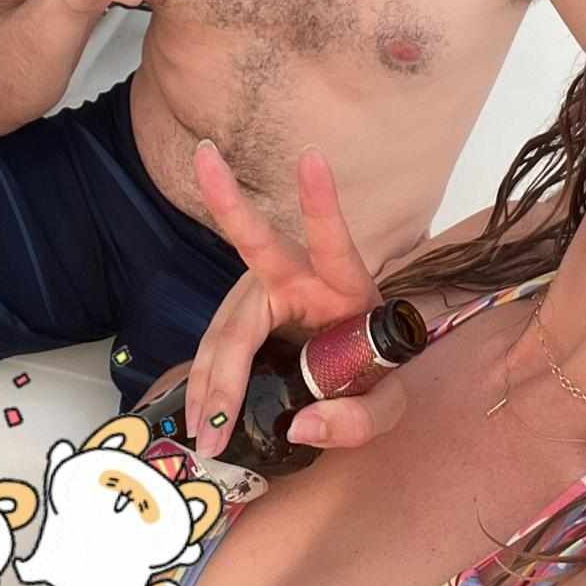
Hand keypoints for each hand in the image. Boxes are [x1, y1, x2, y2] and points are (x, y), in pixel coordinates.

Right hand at [170, 142, 404, 457]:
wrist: (355, 367)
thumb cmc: (373, 369)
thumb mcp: (387, 401)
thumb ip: (361, 418)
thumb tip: (300, 427)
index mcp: (344, 281)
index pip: (334, 239)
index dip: (321, 200)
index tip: (312, 157)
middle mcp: (298, 274)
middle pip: (256, 250)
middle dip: (229, 201)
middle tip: (205, 157)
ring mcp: (263, 292)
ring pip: (228, 325)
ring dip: (212, 375)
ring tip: (209, 428)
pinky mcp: (242, 317)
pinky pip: (214, 348)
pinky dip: (204, 386)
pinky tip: (198, 417)